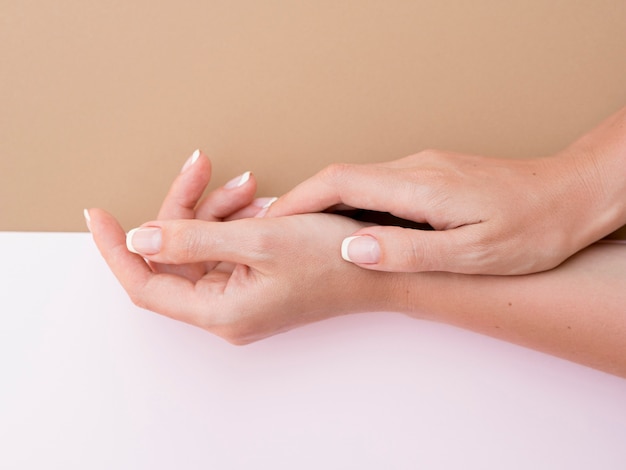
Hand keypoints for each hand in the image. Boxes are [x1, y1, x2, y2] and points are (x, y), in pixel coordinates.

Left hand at [86, 154, 397, 342]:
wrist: (385, 270)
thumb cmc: (333, 261)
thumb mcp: (261, 240)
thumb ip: (193, 239)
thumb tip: (140, 238)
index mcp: (219, 312)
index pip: (145, 283)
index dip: (117, 248)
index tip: (97, 213)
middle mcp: (224, 310)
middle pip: (176, 255)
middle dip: (185, 207)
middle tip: (199, 167)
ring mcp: (240, 296)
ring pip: (202, 245)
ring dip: (215, 209)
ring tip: (246, 185)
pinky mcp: (255, 280)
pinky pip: (226, 246)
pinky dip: (233, 219)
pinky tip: (255, 200)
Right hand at [267, 146, 621, 274]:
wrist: (570, 197)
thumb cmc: (531, 230)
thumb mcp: (472, 253)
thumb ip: (409, 250)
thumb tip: (352, 247)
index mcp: (419, 186)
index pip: (339, 182)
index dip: (297, 201)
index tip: (268, 222)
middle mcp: (415, 168)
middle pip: (341, 178)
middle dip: (302, 203)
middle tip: (274, 233)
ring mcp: (424, 169)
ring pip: (359, 182)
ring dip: (326, 206)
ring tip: (304, 237)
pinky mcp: (433, 175)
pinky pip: (379, 186)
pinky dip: (352, 206)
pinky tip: (351, 228)